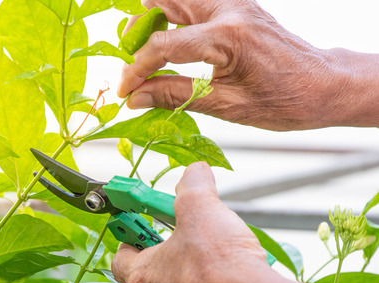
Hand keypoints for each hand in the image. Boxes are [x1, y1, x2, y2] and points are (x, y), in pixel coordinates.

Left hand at [111, 162, 268, 282]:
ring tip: (214, 258)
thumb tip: (195, 172)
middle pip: (151, 278)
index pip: (119, 260)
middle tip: (184, 238)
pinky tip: (234, 282)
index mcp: (142, 278)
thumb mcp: (201, 208)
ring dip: (190, 278)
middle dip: (165, 256)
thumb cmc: (220, 262)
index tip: (145, 226)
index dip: (131, 239)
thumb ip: (193, 186)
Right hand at [117, 0, 349, 130]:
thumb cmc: (286, 100)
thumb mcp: (226, 105)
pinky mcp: (237, 8)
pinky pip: (195, 4)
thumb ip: (175, 96)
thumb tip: (137, 98)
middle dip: (138, 30)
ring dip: (156, 20)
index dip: (136, 70)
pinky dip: (175, 20)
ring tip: (146, 52)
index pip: (163, 46)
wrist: (325, 86)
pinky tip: (171, 45)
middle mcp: (229, 10)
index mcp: (227, 37)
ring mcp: (234, 5)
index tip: (124, 90)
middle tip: (130, 60)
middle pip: (165, 2)